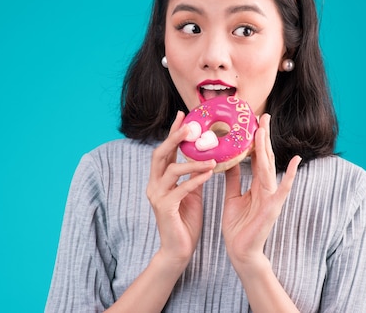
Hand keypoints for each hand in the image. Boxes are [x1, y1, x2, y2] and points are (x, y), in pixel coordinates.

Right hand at [147, 111, 215, 265]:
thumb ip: (192, 176)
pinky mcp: (165, 209)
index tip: (183, 115)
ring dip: (192, 161)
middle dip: (175, 138)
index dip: (172, 133)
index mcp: (159, 180)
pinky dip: (195, 179)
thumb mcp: (191, 193)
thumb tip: (205, 157)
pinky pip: (181, 189)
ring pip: (171, 171)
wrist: (178, 250)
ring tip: (212, 157)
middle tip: (190, 126)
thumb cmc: (185, 221)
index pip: (164, 151)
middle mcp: (154, 185)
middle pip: (160, 155)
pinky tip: (209, 173)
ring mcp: (157, 197)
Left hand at [221, 113, 300, 267]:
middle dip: (262, 136)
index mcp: (256, 184)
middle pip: (264, 156)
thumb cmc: (238, 226)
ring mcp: (271, 196)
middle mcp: (266, 187)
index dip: (254, 139)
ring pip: (268, 167)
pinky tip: (295, 162)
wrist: (240, 251)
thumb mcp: (232, 197)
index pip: (256, 157)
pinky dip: (289, 176)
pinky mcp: (272, 207)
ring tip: (264, 129)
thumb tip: (228, 160)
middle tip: (262, 115)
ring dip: (267, 147)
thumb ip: (233, 179)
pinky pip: (282, 189)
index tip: (253, 121)